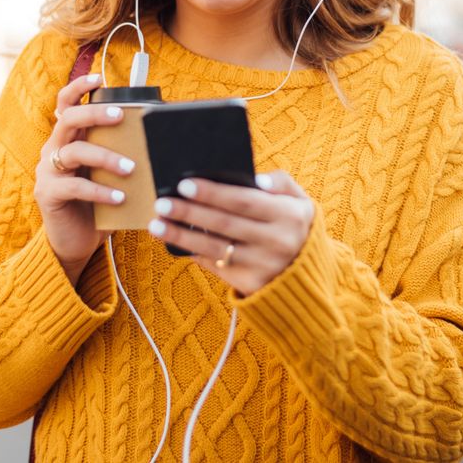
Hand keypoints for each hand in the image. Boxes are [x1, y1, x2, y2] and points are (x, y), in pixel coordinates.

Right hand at [36, 73, 134, 285]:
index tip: (98, 78)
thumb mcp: (109, 176)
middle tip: (120, 116)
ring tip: (131, 168)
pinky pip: (74, 186)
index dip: (78, 88)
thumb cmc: (97, 205)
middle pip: (68, 120)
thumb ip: (122, 157)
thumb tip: (161, 143)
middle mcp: (53, 150)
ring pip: (73, 151)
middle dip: (95, 114)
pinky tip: (119, 197)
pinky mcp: (48, 194)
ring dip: (105, 156)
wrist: (75, 242)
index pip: (65, 105)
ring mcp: (47, 171)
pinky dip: (99, 190)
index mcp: (67, 140)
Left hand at [146, 170, 315, 297]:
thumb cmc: (294, 227)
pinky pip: (215, 264)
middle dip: (189, 212)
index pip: (244, 201)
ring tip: (156, 224)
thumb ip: (281, 183)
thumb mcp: (300, 202)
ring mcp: (262, 266)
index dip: (213, 193)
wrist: (306, 275)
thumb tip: (256, 179)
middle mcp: (276, 243)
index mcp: (289, 216)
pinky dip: (192, 251)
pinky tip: (172, 241)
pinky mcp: (249, 283)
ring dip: (181, 235)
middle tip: (162, 202)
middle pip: (224, 224)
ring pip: (214, 248)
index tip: (184, 184)